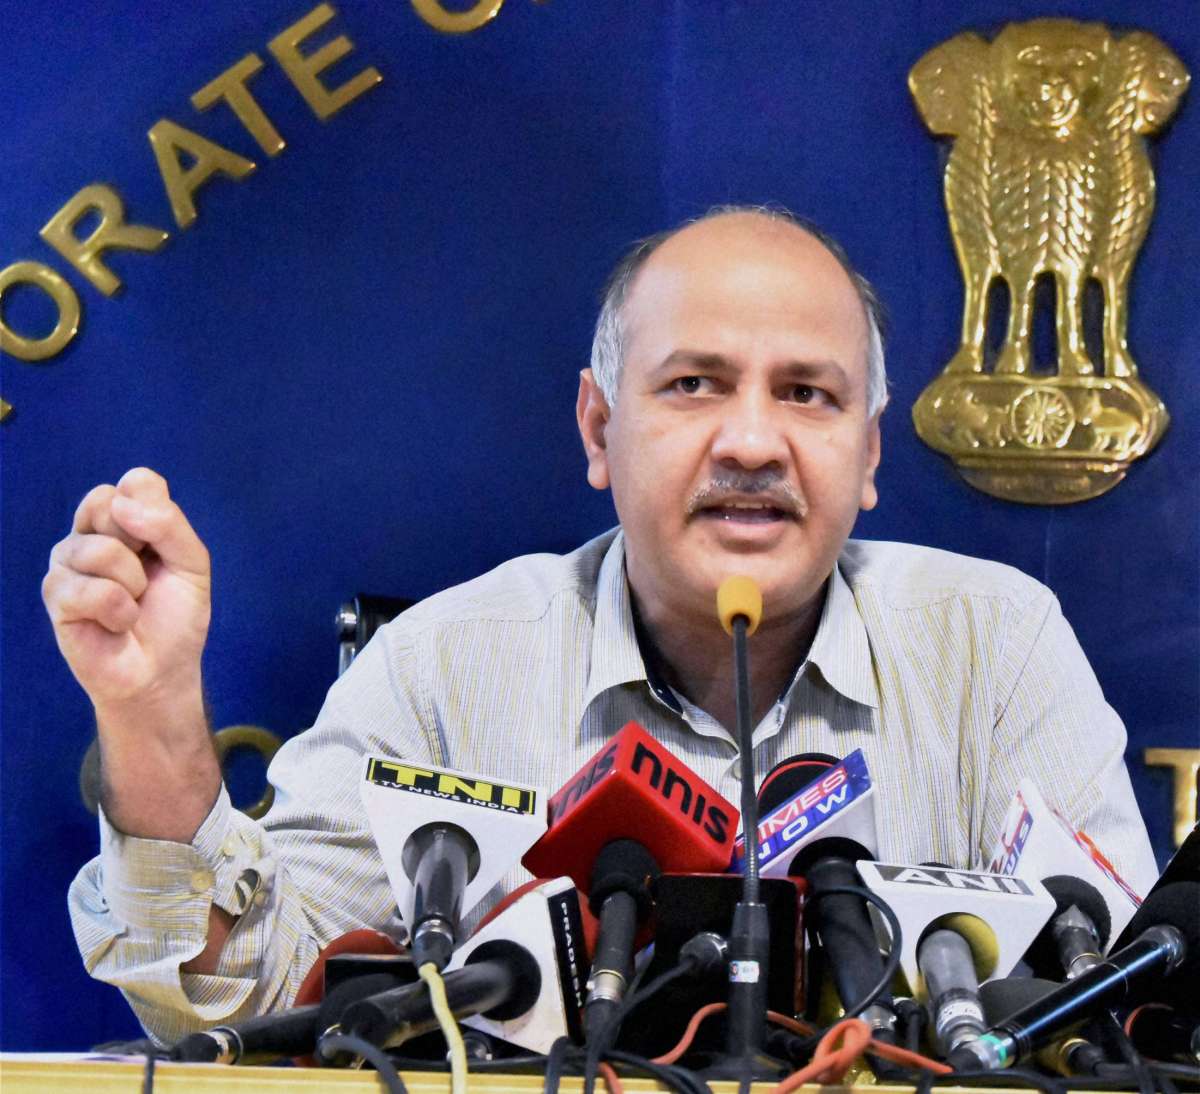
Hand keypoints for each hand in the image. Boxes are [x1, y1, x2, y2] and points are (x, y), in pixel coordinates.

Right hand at [43, 467, 210, 712]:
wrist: (162, 671)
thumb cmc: (176, 616)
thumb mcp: (191, 565)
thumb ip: (168, 525)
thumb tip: (121, 506)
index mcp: (126, 520)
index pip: (136, 481)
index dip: (156, 510)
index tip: (165, 545)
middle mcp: (91, 533)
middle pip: (106, 502)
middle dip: (141, 543)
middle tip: (147, 576)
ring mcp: (67, 562)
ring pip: (100, 549)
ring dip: (134, 585)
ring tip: (134, 604)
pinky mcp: (56, 596)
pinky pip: (92, 590)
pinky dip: (119, 611)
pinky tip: (119, 624)